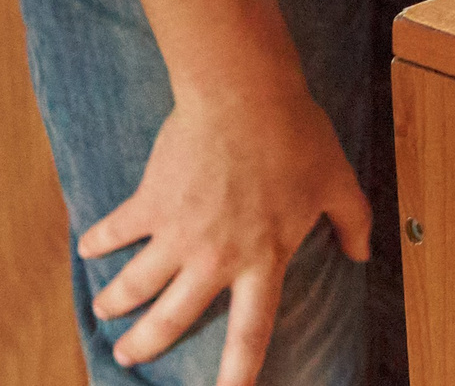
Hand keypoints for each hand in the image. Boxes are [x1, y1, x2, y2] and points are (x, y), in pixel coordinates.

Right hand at [82, 78, 370, 385]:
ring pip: (133, 286)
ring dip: (115, 301)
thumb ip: (354, 221)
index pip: (252, 330)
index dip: (238, 372)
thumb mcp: (338, 181)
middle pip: (172, 319)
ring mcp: (177, 233)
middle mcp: (215, 257)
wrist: (246, 95)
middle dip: (145, 345)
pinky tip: (89, 246)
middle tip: (129, 355)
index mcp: (264, 258)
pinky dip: (98, 241)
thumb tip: (364, 254)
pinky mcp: (149, 204)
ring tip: (105, 308)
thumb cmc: (296, 136)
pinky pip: (114, 232)